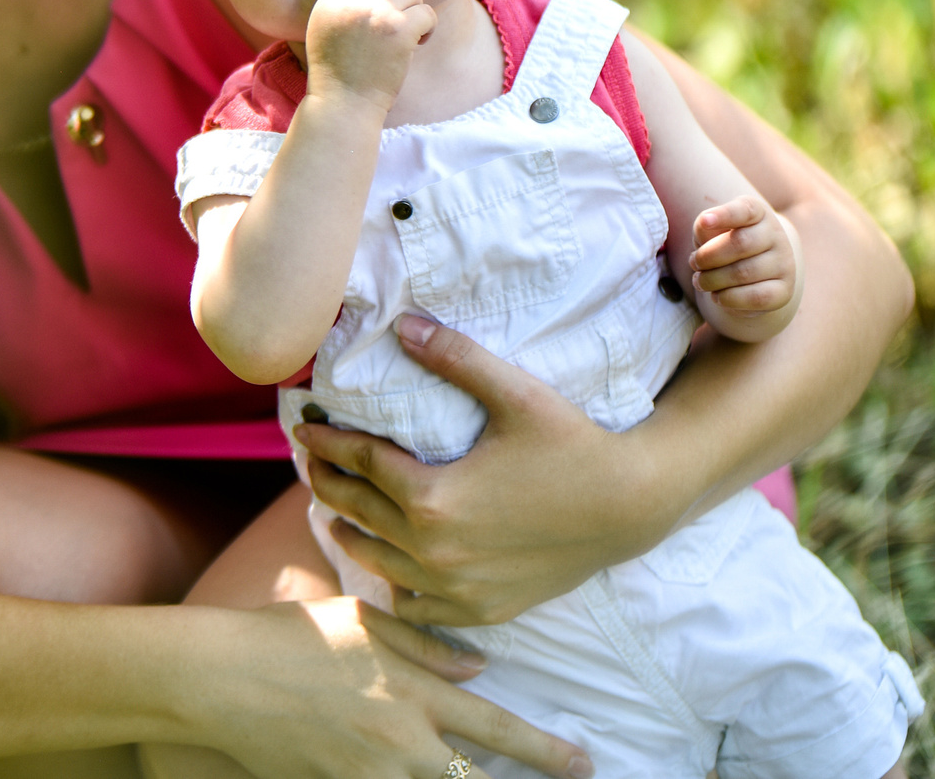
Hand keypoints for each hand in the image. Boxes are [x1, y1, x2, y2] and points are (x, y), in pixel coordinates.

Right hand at [188, 596, 592, 778]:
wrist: (220, 678)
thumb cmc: (289, 638)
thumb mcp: (361, 622)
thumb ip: (424, 645)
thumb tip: (478, 667)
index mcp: (413, 691)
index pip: (497, 730)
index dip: (546, 752)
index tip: (582, 764)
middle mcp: (401, 741)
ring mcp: (370, 774)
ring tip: (472, 778)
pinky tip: (409, 778)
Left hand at [294, 318, 670, 626]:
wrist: (629, 507)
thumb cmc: (572, 444)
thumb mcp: (514, 393)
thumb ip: (455, 357)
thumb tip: (403, 325)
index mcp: (432, 498)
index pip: (360, 462)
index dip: (328, 440)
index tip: (305, 425)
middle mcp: (434, 551)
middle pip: (357, 512)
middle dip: (328, 481)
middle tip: (312, 460)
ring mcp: (455, 588)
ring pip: (377, 562)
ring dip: (350, 531)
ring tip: (335, 509)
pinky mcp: (480, 610)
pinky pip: (417, 605)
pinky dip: (395, 584)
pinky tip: (389, 565)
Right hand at [303, 0, 435, 112]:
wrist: (344, 106)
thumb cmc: (338, 73)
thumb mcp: (325, 30)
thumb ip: (344, 3)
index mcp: (328, 0)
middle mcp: (351, 1)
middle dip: (397, 2)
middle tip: (394, 30)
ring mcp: (375, 12)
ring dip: (414, 12)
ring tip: (408, 36)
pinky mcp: (399, 29)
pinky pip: (427, 12)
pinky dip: (428, 28)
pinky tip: (417, 44)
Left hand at [689, 195, 796, 340]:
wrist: (752, 275)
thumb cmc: (724, 245)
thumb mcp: (712, 231)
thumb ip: (705, 227)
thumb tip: (704, 226)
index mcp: (758, 213)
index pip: (745, 210)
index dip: (724, 215)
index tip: (704, 221)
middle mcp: (776, 235)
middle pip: (741, 243)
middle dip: (708, 256)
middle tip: (693, 263)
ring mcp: (784, 263)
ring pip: (744, 272)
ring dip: (713, 280)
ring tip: (700, 281)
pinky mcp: (785, 291)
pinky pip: (755, 297)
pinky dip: (729, 298)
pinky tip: (717, 296)